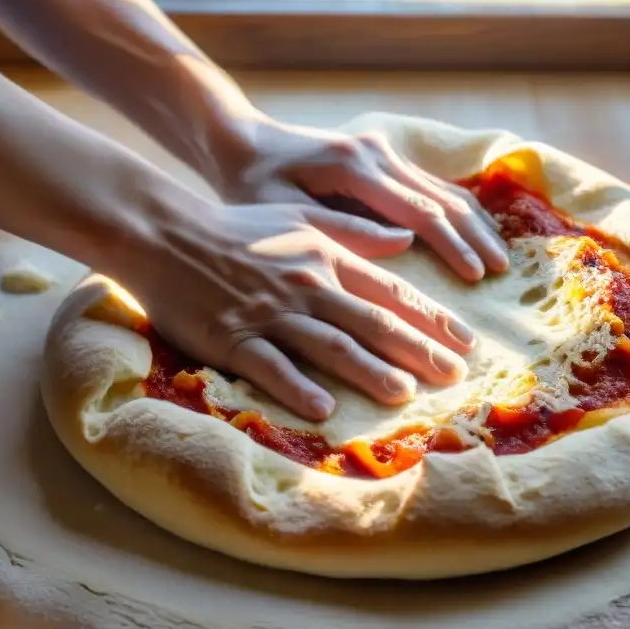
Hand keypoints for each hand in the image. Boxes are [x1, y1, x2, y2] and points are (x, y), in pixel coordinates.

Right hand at [121, 198, 474, 420]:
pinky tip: (323, 410)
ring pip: (331, 344)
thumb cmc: (236, 228)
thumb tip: (407, 240)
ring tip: (405, 394)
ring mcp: (270, 313)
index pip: (390, 291)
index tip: (464, 340)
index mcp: (326, 256)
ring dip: (370, 370)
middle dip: (418, 350)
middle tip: (455, 375)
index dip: (431, 317)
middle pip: (372, 322)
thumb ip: (355, 231)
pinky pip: (270, 366)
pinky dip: (296, 386)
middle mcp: (307, 284)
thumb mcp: (300, 219)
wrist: (165, 233)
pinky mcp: (233, 338)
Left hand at [214, 118, 508, 282]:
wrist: (241, 141)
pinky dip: (456, 211)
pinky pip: (429, 185)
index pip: (420, 212)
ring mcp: (382, 151)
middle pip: (443, 197)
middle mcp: (377, 153)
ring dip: (473, 223)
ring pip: (443, 188)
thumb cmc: (252, 185)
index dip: (453, 246)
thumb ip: (341, 229)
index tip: (477, 277)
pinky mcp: (382, 157)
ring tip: (498, 257)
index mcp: (355, 168)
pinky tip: (473, 234)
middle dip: (475, 236)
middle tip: (502, 272)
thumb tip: (404, 246)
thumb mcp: (284, 215)